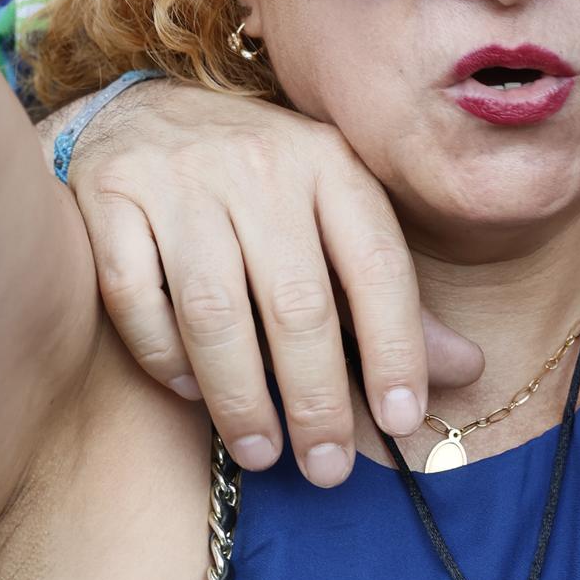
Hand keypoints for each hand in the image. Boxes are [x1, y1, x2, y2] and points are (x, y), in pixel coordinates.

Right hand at [63, 85, 482, 483]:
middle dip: (317, 398)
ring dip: (240, 397)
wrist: (141, 113)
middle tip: (327, 466)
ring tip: (262, 453)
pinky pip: (136, 297)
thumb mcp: (334, 215)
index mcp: (329, 160)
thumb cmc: (258, 182)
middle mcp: (260, 161)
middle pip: (296, 300)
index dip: (396, 345)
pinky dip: (164, 357)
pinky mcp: (112, 197)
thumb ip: (391, 297)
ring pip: (214, 310)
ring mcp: (181, 177)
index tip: (403, 418)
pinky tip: (189, 392)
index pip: (375, 262)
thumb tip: (467, 371)